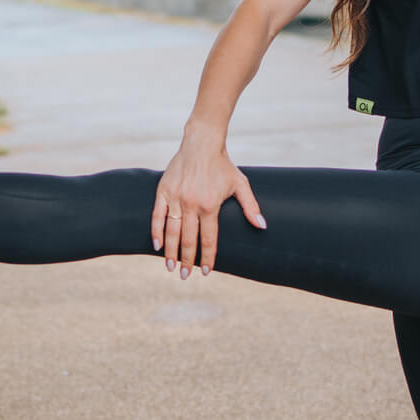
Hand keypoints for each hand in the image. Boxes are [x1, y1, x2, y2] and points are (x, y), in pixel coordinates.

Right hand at [151, 128, 265, 277]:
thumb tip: (262, 226)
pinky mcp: (163, 191)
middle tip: (185, 276)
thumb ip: (250, 206)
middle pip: (189, 240)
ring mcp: (176, 198)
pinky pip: (157, 216)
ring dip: (171, 252)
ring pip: (172, 231)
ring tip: (170, 267)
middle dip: (187, 260)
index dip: (208, 257)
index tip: (206, 271)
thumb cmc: (222, 165)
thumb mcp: (240, 184)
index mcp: (210, 205)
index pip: (208, 239)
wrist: (201, 143)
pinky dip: (156, 232)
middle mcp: (191, 204)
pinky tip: (157, 246)